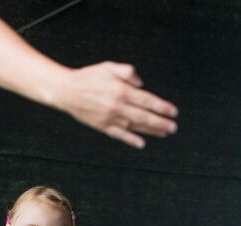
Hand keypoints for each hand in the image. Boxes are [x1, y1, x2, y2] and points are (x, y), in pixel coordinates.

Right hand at [57, 62, 177, 148]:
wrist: (67, 91)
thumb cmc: (89, 77)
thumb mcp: (109, 66)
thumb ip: (128, 71)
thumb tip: (141, 83)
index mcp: (121, 90)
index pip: (147, 100)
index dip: (162, 107)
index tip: (173, 111)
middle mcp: (118, 105)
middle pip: (144, 116)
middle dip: (161, 122)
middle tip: (173, 127)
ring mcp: (110, 118)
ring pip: (135, 126)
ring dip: (151, 131)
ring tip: (164, 133)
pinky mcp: (102, 126)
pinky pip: (119, 135)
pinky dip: (131, 140)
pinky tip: (141, 144)